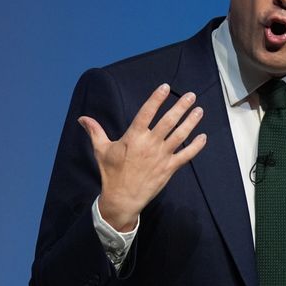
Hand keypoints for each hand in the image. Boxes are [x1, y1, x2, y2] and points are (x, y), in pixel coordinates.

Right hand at [77, 83, 207, 231]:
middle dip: (181, 107)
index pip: (146, 113)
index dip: (156, 99)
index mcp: (134, 137)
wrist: (122, 198)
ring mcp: (161, 156)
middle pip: (168, 121)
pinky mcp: (169, 168)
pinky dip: (196, 146)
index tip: (165, 87)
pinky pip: (186, 155)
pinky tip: (203, 137)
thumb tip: (82, 118)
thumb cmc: (111, 173)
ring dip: (191, 122)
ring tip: (199, 110)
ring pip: (180, 135)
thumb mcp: (101, 150)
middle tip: (191, 96)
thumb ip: (95, 131)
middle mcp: (150, 144)